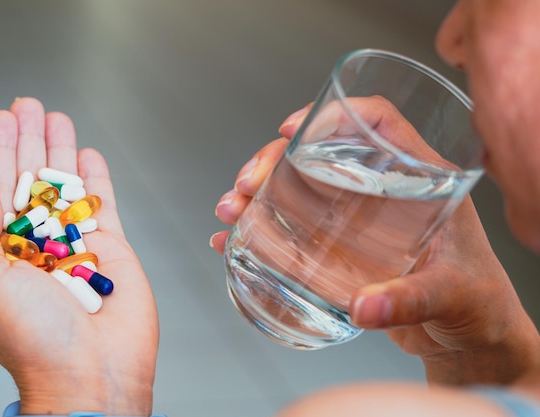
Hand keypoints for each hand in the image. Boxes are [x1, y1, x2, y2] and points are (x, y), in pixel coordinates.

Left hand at [0, 98, 158, 414]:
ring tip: (57, 118)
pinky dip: (97, 178)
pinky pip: (103, 204)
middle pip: (33, 180)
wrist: (93, 372)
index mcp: (2, 254)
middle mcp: (38, 246)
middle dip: (30, 140)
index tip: (1, 120)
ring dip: (62, 150)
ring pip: (68, 186)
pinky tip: (90, 157)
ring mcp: (76, 245)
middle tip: (29, 106)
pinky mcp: (111, 249)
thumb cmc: (34, 340)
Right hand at [211, 101, 539, 385]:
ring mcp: (358, 220)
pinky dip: (260, 232)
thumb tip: (365, 307)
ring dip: (258, 194)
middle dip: (273, 162)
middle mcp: (383, 192)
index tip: (291, 128)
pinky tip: (233, 241)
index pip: (377, 123)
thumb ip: (411, 301)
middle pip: (320, 154)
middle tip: (247, 184)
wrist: (469, 337)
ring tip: (232, 210)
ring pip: (298, 188)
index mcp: (421, 180)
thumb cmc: (476, 303)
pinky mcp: (340, 249)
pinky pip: (293, 229)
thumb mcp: (451, 294)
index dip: (333, 115)